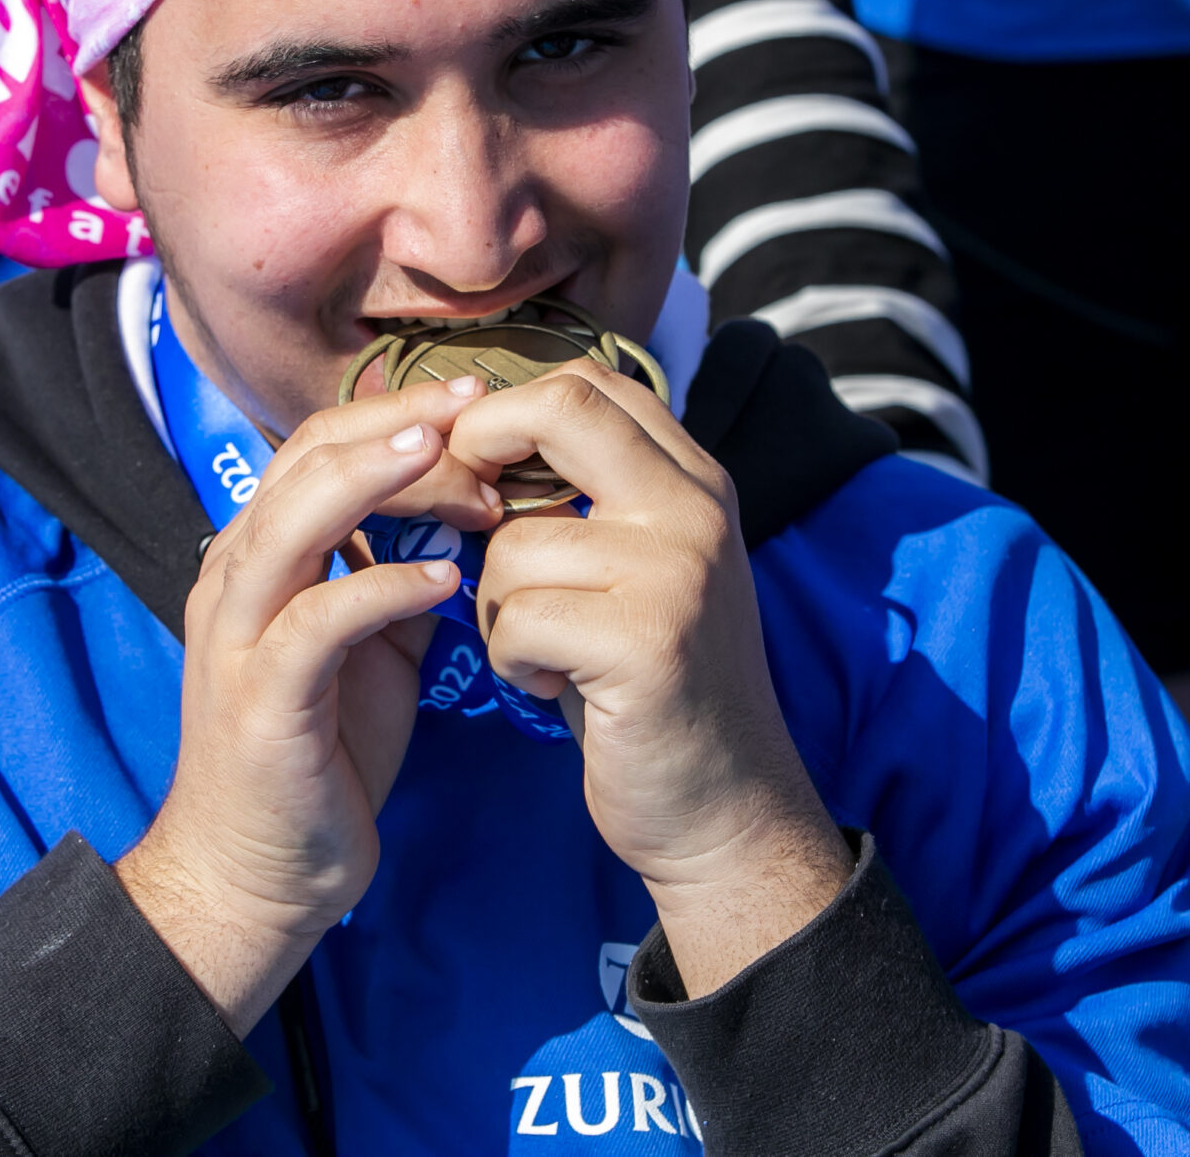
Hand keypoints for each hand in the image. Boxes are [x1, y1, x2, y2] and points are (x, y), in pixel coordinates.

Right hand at [115, 376, 500, 1032]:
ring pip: (295, 521)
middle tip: (478, 405)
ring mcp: (240, 636)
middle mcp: (236, 579)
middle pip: (306, 461)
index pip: (318, 447)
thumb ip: (400, 574)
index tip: (477, 401)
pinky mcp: (261, 699)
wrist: (257, 875)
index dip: (396, 412)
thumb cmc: (320, 757)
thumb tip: (465, 514)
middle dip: (396, 424)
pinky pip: (316, 622)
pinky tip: (444, 580)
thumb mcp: (372, 647)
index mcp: (261, 557)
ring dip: (377, 480)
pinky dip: (380, 588)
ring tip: (453, 458)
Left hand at [454, 367, 851, 994]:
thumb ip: (589, 498)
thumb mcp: (638, 568)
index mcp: (693, 480)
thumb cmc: (651, 687)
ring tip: (542, 651)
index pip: (588, 383)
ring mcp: (678, 570)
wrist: (725, 808)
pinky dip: (512, 660)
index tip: (466, 463)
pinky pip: (519, 618)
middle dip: (480, 453)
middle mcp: (696, 508)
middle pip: (560, 408)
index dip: (505, 406)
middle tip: (464, 522)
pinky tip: (551, 687)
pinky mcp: (648, 641)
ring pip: (514, 542)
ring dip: (497, 608)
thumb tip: (471, 431)